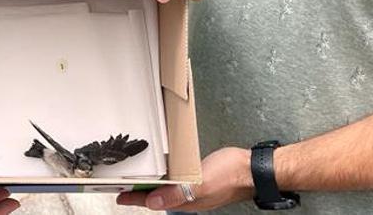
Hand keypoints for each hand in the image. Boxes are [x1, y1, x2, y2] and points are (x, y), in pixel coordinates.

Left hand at [116, 147, 251, 210]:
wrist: (253, 170)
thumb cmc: (231, 175)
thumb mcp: (201, 184)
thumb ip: (177, 194)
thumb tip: (153, 203)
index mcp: (186, 201)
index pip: (153, 202)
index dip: (135, 199)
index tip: (118, 196)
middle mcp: (189, 198)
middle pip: (158, 198)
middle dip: (140, 194)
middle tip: (124, 188)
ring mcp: (196, 190)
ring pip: (167, 191)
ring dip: (153, 187)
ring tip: (139, 181)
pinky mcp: (201, 181)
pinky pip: (178, 183)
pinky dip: (167, 179)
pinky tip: (166, 173)